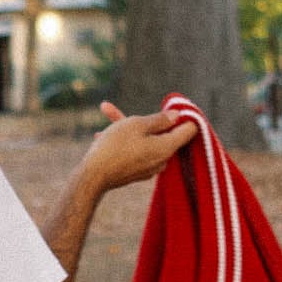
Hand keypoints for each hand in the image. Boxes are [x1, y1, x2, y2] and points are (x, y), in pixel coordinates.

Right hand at [79, 101, 197, 195]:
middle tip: (135, 103)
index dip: (183, 115)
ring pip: (145, 140)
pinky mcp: (136, 172)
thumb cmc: (115, 146)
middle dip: (146, 119)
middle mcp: (162, 160)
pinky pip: (135, 151)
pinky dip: (124, 141)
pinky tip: (101, 134)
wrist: (92, 177)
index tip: (170, 105)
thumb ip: (160, 119)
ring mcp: (149, 168)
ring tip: (106, 110)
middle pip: (163, 133)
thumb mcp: (136, 125)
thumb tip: (177, 115)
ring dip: (128, 127)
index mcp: (167, 147)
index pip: (189, 130)